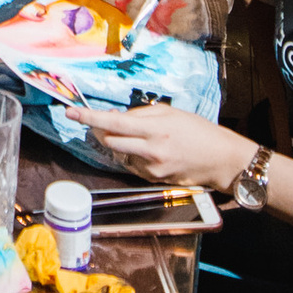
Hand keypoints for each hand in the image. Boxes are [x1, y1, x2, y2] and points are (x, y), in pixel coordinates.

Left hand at [79, 102, 249, 187]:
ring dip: (123, 144)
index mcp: (154, 129)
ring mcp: (151, 168)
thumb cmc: (198, 131)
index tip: (71, 112)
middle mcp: (150, 150)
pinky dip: (135, 156)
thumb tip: (115, 117)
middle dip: (103, 131)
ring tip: (145, 138)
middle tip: (107, 122)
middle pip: (110, 141)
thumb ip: (141, 114)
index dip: (89, 118)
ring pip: (121, 153)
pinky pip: (133, 165)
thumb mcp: (171, 113)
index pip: (113, 123)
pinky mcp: (154, 180)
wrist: (221, 159)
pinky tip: (152, 152)